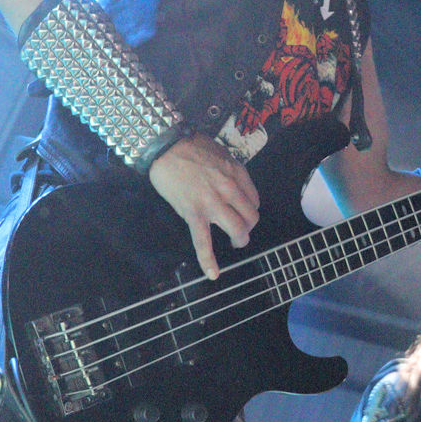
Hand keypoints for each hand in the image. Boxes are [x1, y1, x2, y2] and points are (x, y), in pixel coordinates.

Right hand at [147, 134, 260, 279]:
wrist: (166, 147)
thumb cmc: (190, 147)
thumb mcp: (220, 153)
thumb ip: (231, 171)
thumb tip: (234, 186)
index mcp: (236, 173)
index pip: (254, 200)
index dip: (250, 209)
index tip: (242, 211)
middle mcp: (229, 189)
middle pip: (251, 217)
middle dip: (248, 226)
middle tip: (242, 229)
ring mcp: (212, 203)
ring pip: (237, 230)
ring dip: (240, 240)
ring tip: (236, 242)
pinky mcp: (193, 214)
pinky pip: (203, 242)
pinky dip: (208, 260)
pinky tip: (213, 274)